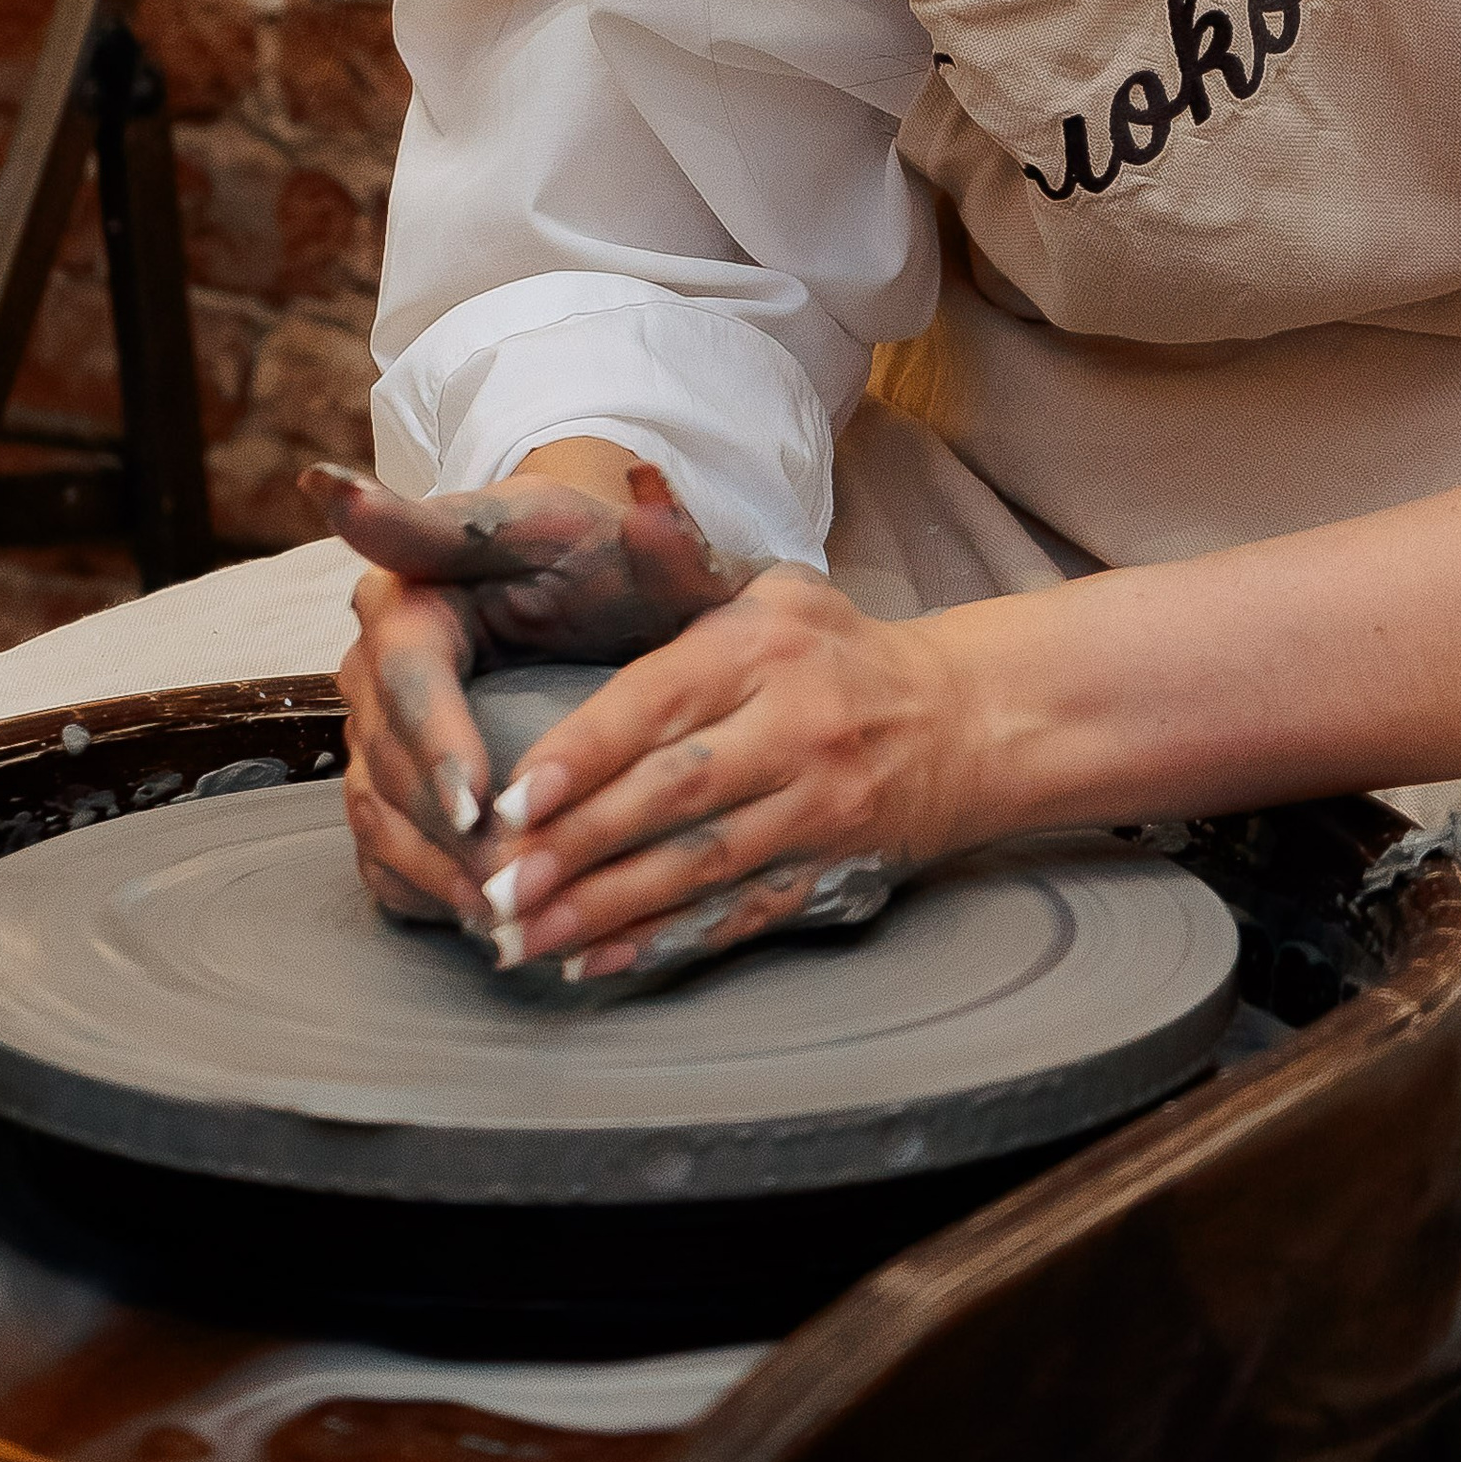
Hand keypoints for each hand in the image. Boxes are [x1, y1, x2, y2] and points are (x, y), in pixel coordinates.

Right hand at [307, 456, 750, 932]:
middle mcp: (375, 656)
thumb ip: (630, 524)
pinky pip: (381, 841)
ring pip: (376, 808)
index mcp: (415, 584)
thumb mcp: (616, 531)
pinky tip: (475, 922)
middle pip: (386, 755)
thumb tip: (643, 490)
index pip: (409, 669)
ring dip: (432, 869)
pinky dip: (420, 886)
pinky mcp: (386, 772)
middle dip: (444, 828)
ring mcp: (374, 720)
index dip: (438, 742)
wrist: (590, 580)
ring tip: (498, 921)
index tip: (480, 803)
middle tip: (506, 890)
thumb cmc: (607, 556)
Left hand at [470, 569, 980, 989]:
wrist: (963, 721)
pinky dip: (665, 941)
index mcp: (764, 649)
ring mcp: (816, 808)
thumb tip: (631, 501)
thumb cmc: (836, 653)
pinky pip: (737, 914)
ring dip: (606, 908)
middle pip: (672, 795)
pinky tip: (600, 960)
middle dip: (578, 847)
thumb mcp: (772, 591)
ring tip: (526, 939)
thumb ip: (686, 565)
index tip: (513, 801)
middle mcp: (794, 729)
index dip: (584, 754)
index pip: (660, 703)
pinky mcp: (828, 870)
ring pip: (698, 865)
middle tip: (497, 888)